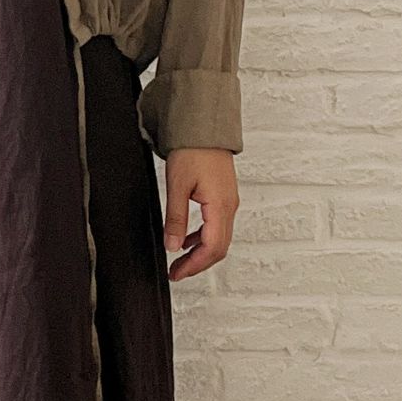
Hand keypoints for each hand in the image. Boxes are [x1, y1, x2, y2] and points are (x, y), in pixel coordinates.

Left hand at [163, 147, 239, 281]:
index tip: (176, 273)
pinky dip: (202, 237)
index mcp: (220, 207)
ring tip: (179, 260)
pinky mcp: (223, 197)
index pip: (212, 249)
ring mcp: (228, 202)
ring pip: (219, 238)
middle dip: (197, 264)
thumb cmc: (193, 150)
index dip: (194, 266)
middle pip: (219, 248)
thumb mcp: (177, 185)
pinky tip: (187, 238)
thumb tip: (172, 246)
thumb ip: (176, 218)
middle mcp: (229, 207)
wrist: (204, 127)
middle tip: (176, 272)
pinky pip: (217, 226)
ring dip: (200, 253)